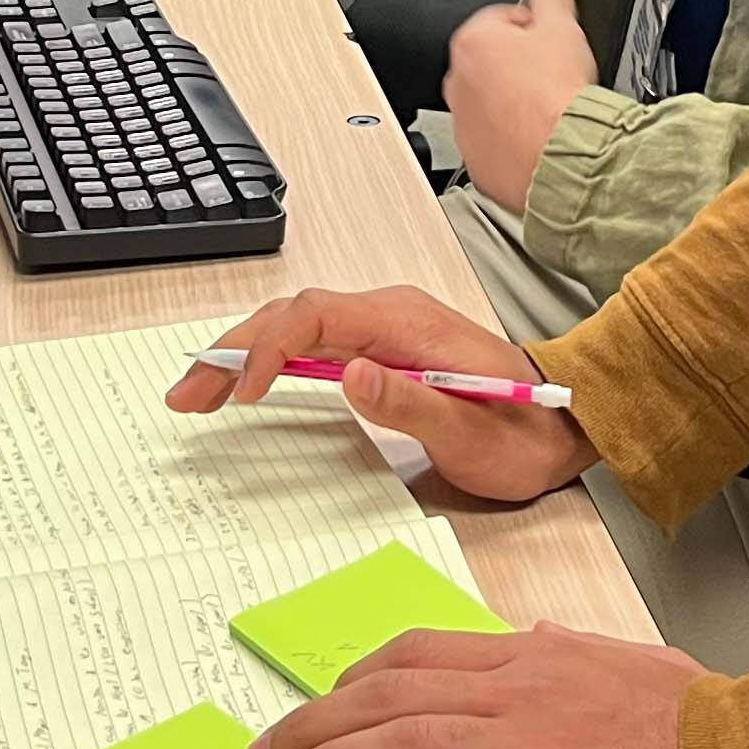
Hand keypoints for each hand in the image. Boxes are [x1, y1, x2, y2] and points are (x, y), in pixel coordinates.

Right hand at [165, 284, 596, 505]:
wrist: (563, 426)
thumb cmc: (522, 434)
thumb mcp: (472, 433)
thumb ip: (412, 404)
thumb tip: (351, 374)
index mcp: (405, 322)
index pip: (314, 316)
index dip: (267, 348)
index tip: (241, 391)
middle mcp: (388, 314)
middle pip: (291, 315)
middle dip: (232, 350)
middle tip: (185, 393)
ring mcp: (382, 329)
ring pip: (294, 326)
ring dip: (241, 353)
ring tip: (196, 391)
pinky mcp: (380, 349)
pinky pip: (310, 342)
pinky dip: (268, 360)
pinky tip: (242, 383)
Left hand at [246, 624, 748, 748]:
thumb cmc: (712, 724)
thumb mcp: (634, 664)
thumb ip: (573, 657)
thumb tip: (533, 643)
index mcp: (541, 654)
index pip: (421, 652)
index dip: (356, 678)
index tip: (321, 702)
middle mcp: (525, 689)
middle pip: (391, 694)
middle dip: (316, 723)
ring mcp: (534, 746)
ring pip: (403, 743)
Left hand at [444, 0, 595, 212]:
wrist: (565, 157)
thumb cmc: (558, 98)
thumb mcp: (563, 28)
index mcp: (472, 43)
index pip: (501, 19)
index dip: (532, 27)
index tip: (548, 40)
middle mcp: (458, 83)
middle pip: (492, 63)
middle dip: (519, 66)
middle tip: (551, 76)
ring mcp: (464, 124)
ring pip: (490, 103)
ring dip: (514, 103)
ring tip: (548, 109)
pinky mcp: (476, 158)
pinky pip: (493, 141)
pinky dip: (512, 139)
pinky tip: (539, 137)